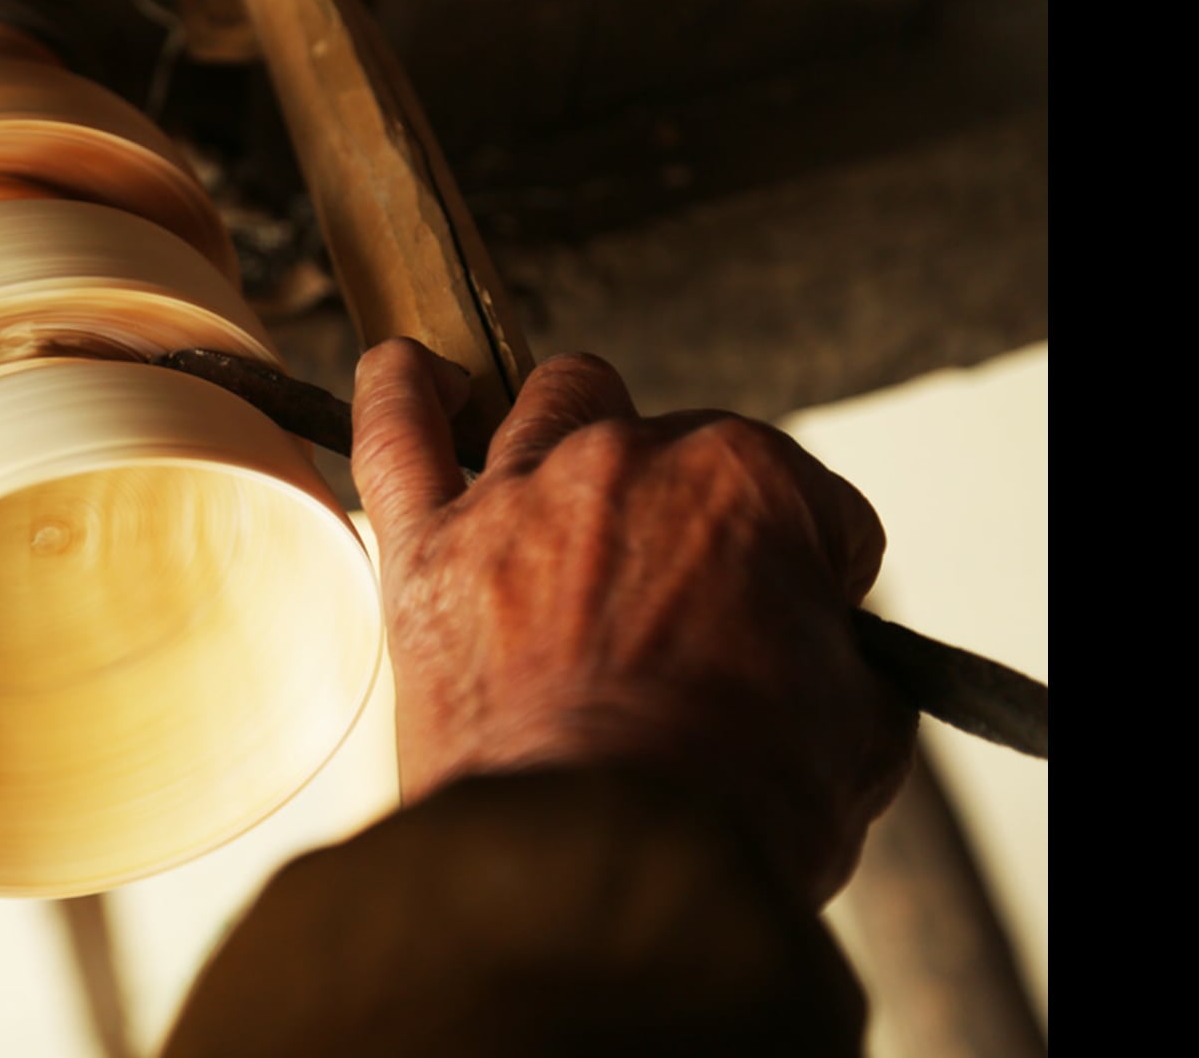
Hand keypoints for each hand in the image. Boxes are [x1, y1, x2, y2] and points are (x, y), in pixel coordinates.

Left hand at [350, 338, 917, 905]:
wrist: (603, 868)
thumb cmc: (732, 807)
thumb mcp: (860, 735)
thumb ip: (843, 664)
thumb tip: (824, 664)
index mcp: (751, 486)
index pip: (805, 505)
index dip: (806, 573)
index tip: (792, 627)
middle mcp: (632, 461)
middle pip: (675, 447)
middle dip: (687, 513)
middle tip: (675, 603)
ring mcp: (520, 494)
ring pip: (553, 404)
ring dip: (574, 439)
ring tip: (568, 497)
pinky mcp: (423, 549)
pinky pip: (392, 427)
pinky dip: (401, 393)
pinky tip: (418, 385)